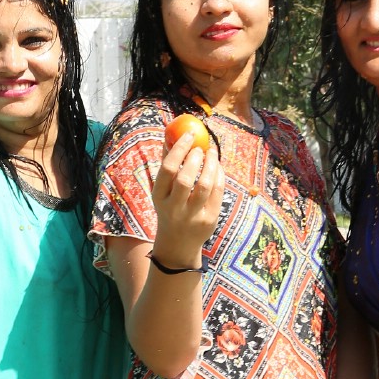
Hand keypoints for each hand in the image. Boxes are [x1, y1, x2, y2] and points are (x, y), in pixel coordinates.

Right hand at [151, 128, 223, 268]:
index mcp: (159, 197)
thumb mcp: (163, 191)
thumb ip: (167, 165)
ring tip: (211, 153)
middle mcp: (174, 208)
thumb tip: (172, 136)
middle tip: (200, 147)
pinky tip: (217, 166)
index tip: (189, 134)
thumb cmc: (170, 208)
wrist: (178, 243)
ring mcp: (192, 216)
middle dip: (195, 158)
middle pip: (185, 179)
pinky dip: (219, 175)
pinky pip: (217, 192)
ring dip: (211, 165)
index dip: (179, 149)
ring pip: (205, 186)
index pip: (168, 169)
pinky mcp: (209, 219)